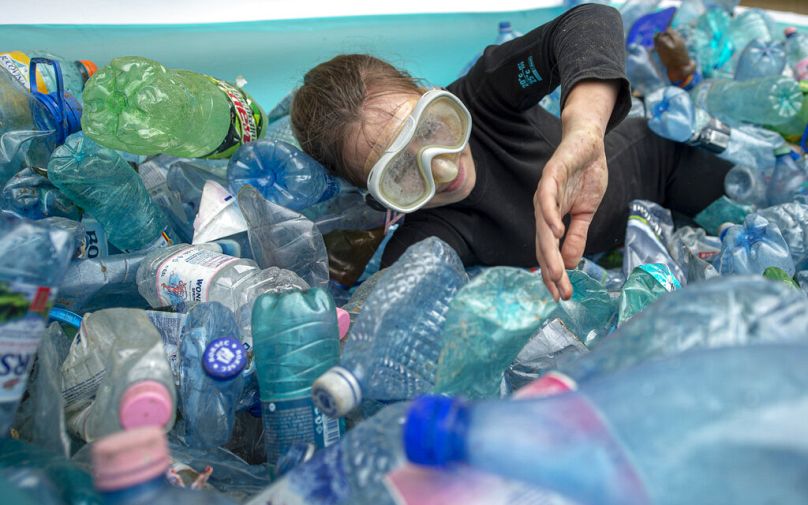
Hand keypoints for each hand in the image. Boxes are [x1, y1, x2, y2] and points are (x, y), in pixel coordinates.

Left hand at [534, 125, 607, 300]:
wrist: (588, 143)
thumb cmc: (585, 176)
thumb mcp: (586, 212)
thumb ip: (577, 236)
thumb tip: (571, 264)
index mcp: (551, 219)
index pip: (549, 252)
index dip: (554, 273)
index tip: (560, 295)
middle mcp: (543, 209)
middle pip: (543, 245)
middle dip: (551, 270)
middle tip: (560, 292)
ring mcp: (545, 192)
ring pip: (543, 226)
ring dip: (549, 251)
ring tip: (555, 272)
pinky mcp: (550, 176)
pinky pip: (547, 198)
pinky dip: (550, 216)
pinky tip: (556, 233)